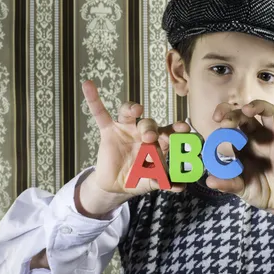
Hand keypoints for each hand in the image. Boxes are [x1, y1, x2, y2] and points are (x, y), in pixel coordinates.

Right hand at [78, 80, 189, 215]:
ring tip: (136, 110)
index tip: (184, 128)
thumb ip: (163, 182)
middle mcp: (143, 132)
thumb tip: (181, 187)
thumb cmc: (137, 179)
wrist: (115, 186)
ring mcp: (125, 129)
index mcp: (157, 143)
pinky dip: (94, 100)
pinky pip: (100, 113)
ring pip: (129, 113)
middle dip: (151, 129)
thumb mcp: (150, 182)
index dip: (176, 129)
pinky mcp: (108, 131)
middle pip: (149, 123)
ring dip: (132, 109)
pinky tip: (88, 85)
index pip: (169, 132)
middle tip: (150, 138)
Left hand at [205, 101, 273, 219]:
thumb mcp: (239, 188)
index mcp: (241, 144)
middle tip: (224, 121)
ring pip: (268, 115)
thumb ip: (227, 184)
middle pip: (246, 116)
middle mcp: (256, 138)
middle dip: (234, 114)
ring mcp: (272, 142)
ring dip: (258, 107)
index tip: (216, 119)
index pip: (232, 123)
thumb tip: (209, 181)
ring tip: (247, 110)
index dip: (224, 116)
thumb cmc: (258, 189)